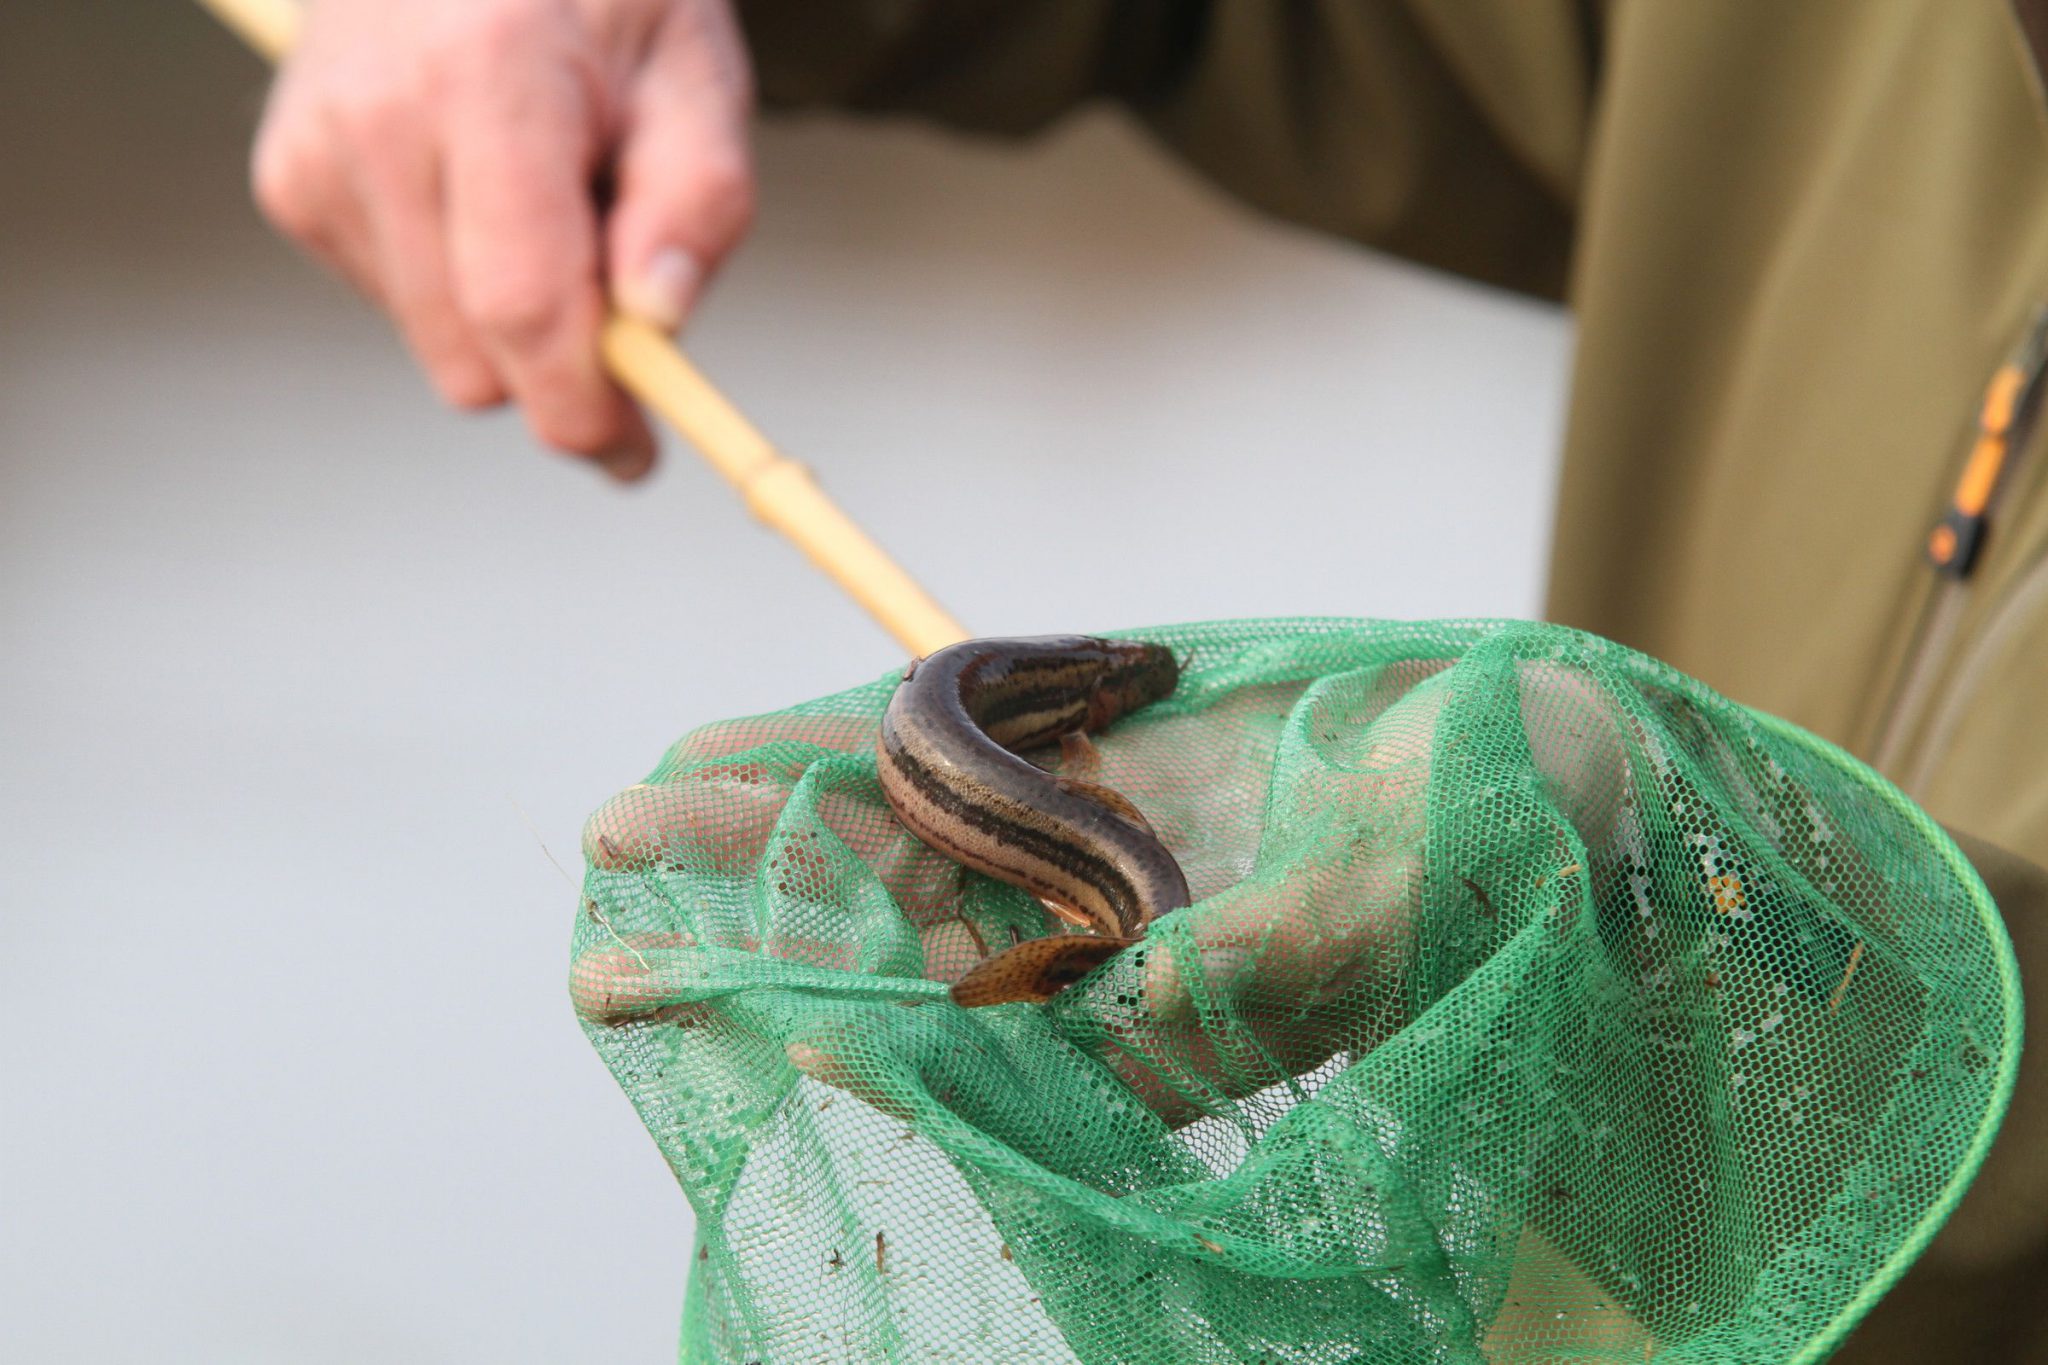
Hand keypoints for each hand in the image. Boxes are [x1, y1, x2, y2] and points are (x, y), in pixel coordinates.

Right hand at [252, 0, 754, 478]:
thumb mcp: (693, 70)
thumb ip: (699, 201)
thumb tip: (658, 323)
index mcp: (490, 79)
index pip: (523, 306)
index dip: (585, 410)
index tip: (636, 452)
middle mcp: (380, 117)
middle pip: (474, 358)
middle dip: (562, 372)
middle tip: (625, 312)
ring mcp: (318, 152)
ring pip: (440, 349)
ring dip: (511, 324)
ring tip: (548, 206)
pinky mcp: (289, 181)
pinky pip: (399, 305)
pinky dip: (459, 285)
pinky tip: (480, 194)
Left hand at [567, 656, 1633, 1132]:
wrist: (1519, 777)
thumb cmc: (1470, 873)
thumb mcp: (1364, 931)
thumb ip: (1237, 979)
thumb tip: (1116, 1016)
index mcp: (1126, 1026)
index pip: (938, 1033)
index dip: (804, 1008)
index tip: (680, 994)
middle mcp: (1081, 955)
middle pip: (877, 940)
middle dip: (739, 917)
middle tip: (602, 900)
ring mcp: (1078, 858)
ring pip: (893, 847)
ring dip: (764, 830)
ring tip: (633, 814)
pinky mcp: (1091, 772)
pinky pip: (951, 760)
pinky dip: (852, 744)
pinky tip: (755, 740)